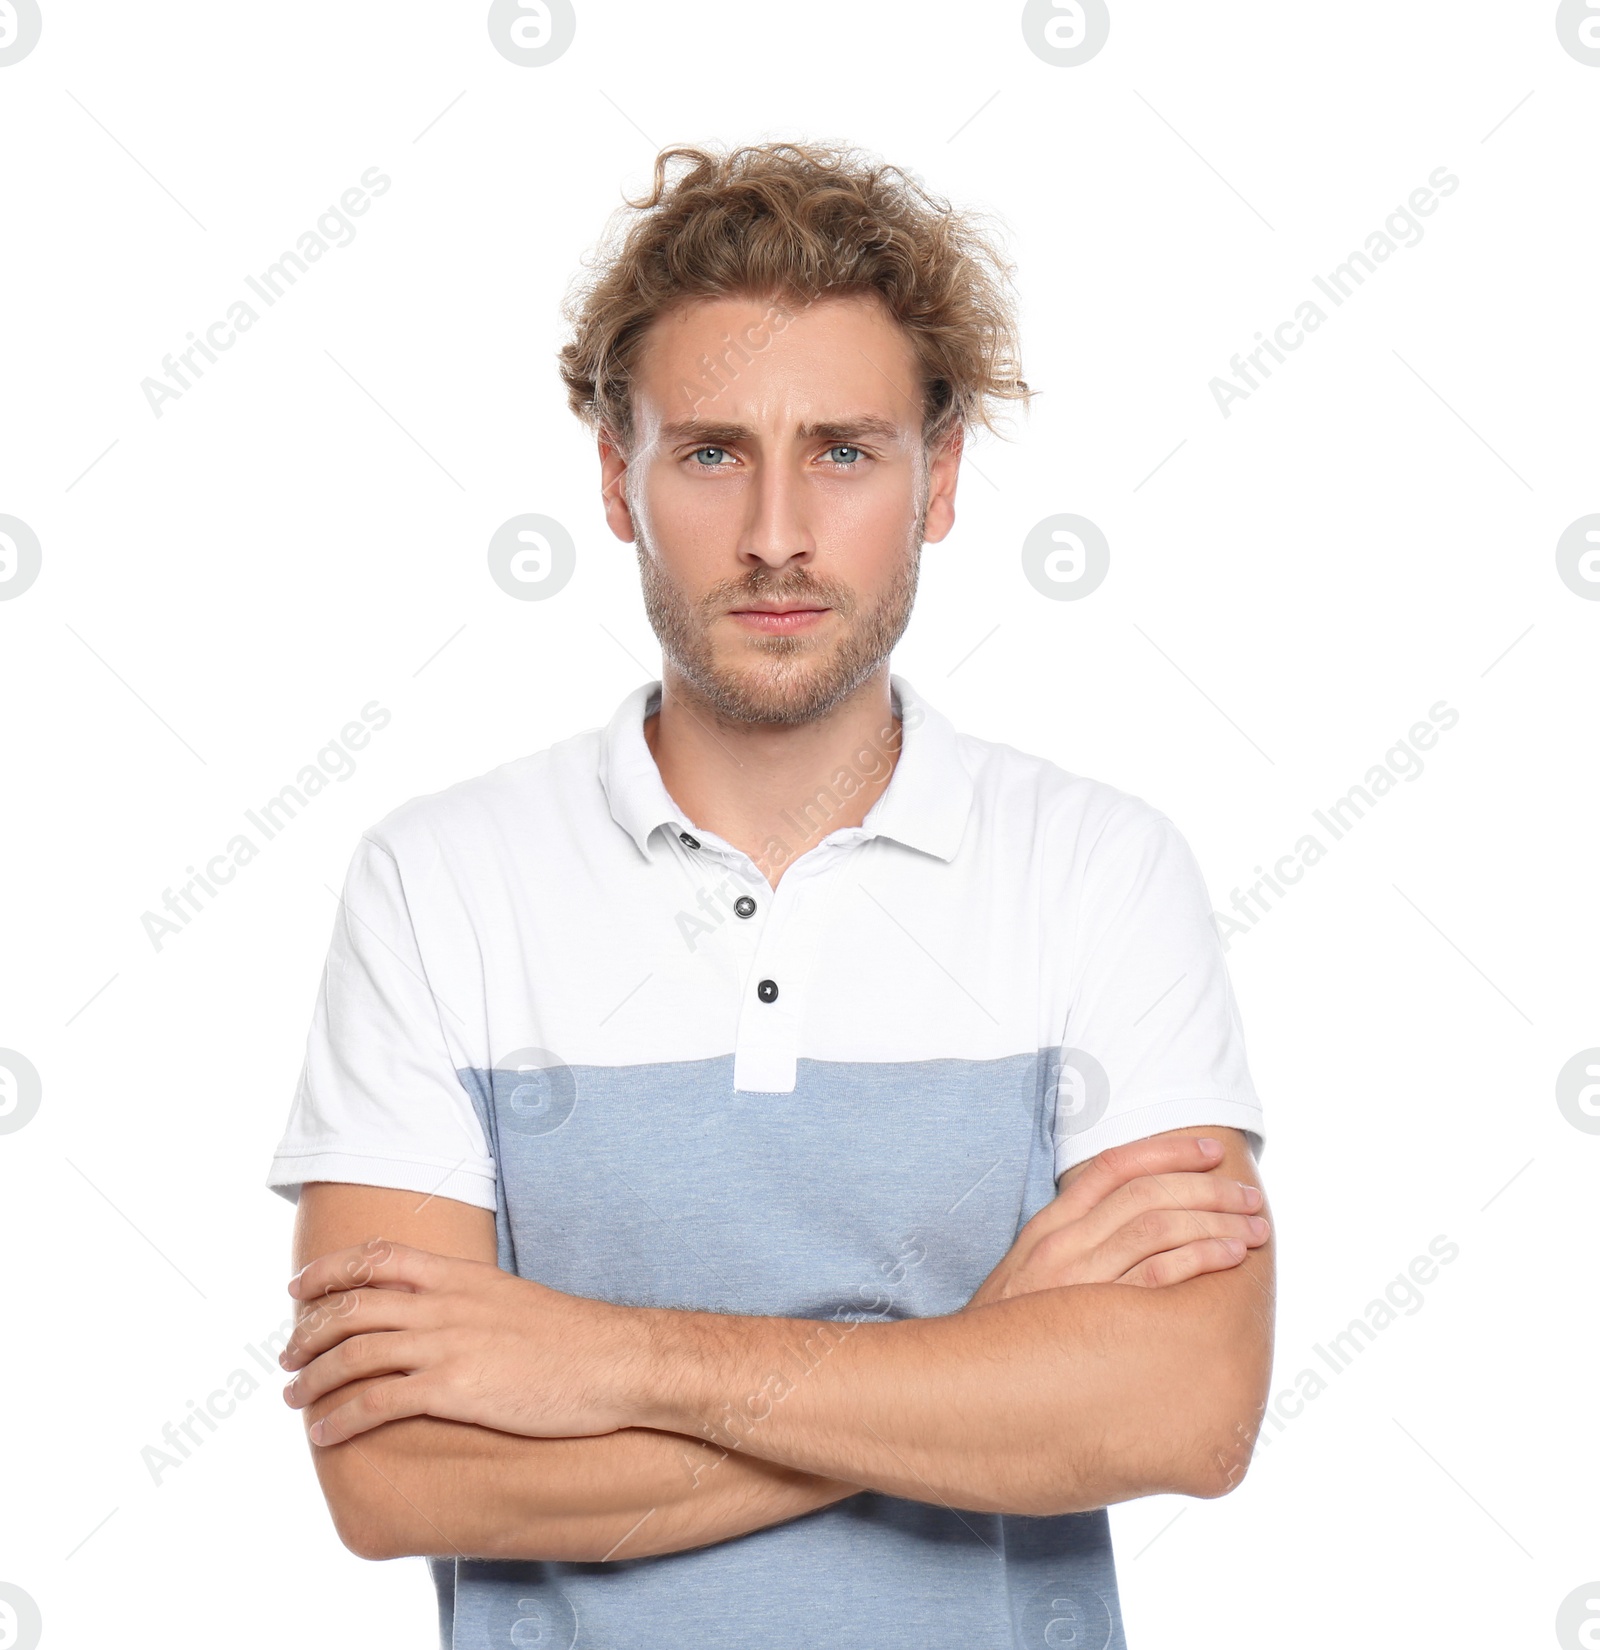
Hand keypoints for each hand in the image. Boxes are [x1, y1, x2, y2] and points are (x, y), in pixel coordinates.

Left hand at [279, 1239, 644, 1445]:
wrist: (614, 1362)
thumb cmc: (572, 1338)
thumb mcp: (512, 1299)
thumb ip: (468, 1301)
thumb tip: (440, 1316)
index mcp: (459, 1275)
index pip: (376, 1259)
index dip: (329, 1271)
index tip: (298, 1289)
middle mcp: (444, 1303)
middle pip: (351, 1307)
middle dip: (308, 1333)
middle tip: (288, 1358)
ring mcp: (446, 1344)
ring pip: (353, 1354)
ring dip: (312, 1379)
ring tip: (294, 1399)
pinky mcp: (454, 1389)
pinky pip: (376, 1402)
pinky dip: (340, 1418)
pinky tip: (324, 1435)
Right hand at [964, 1135, 1267, 1309]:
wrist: (963, 1381)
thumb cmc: (1008, 1332)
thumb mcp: (1028, 1273)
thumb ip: (1072, 1243)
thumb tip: (1133, 1225)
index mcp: (1049, 1225)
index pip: (1112, 1166)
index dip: (1166, 1151)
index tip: (1210, 1151)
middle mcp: (1063, 1242)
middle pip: (1146, 1193)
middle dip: (1206, 1189)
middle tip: (1248, 1197)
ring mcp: (1076, 1278)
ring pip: (1157, 1227)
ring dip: (1214, 1222)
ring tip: (1253, 1229)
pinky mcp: (1094, 1318)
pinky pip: (1156, 1277)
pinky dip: (1198, 1259)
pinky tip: (1228, 1257)